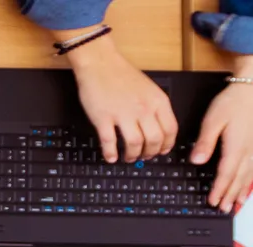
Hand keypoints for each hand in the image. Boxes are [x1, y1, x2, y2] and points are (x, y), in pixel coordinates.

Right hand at [64, 35, 176, 162]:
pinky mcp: (103, 118)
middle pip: (154, 140)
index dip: (166, 145)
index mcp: (157, 101)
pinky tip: (110, 157)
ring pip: (134, 144)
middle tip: (144, 157)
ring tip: (128, 158)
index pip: (170, 130)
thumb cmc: (122, 75)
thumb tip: (157, 129)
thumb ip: (155, 108)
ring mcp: (123, 114)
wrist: (100, 63)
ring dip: (132, 156)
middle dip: (150, 153)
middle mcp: (143, 109)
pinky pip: (109, 142)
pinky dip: (110, 153)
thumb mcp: (149, 89)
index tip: (161, 151)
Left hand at [190, 63, 252, 212]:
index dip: (219, 189)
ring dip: (241, 192)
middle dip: (229, 195)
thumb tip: (196, 160)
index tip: (212, 201)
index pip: (225, 174)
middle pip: (238, 179)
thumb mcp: (213, 121)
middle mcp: (248, 150)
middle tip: (223, 209)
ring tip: (236, 206)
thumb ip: (205, 142)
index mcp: (236, 147)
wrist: (251, 89)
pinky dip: (251, 182)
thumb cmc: (233, 102)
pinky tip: (249, 189)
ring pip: (249, 176)